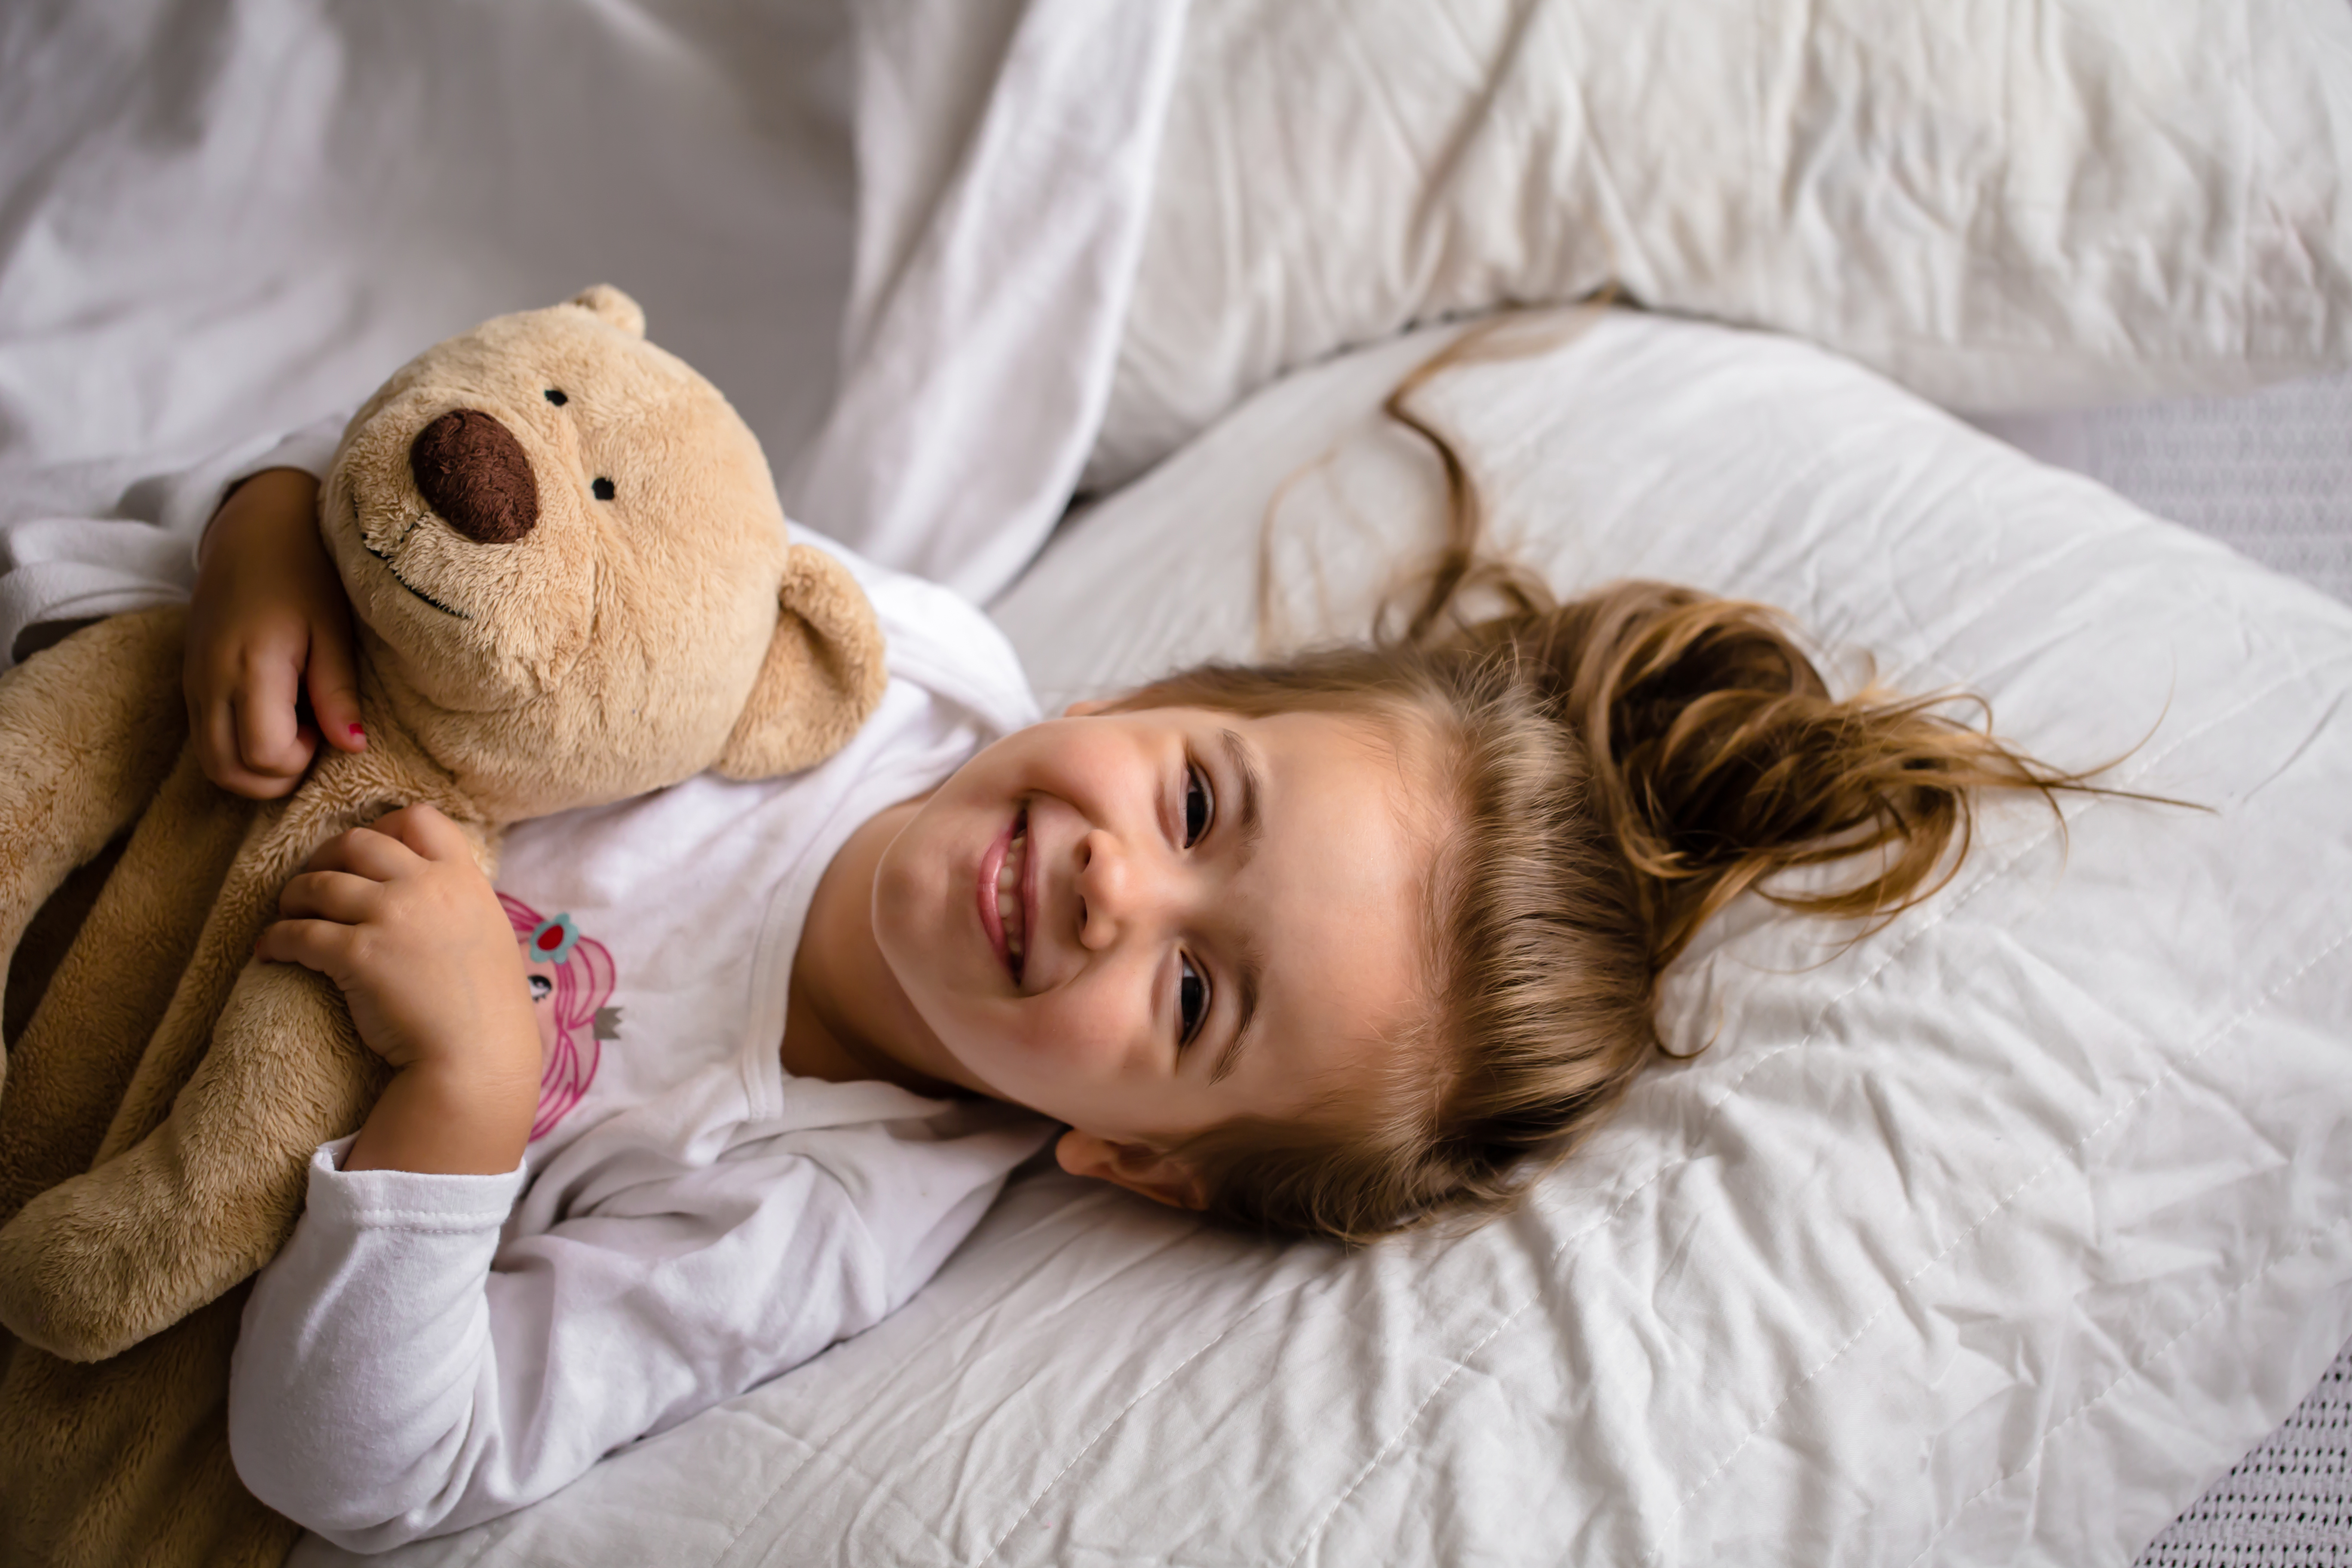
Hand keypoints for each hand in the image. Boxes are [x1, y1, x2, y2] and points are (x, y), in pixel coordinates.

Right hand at [186, 468, 366, 799]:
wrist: (254, 527)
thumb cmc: (305, 572)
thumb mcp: (333, 629)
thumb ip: (338, 691)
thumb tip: (353, 746)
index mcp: (249, 667)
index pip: (264, 756)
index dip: (302, 759)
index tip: (328, 727)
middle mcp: (209, 682)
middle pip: (229, 773)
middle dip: (277, 777)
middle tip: (314, 738)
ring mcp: (193, 684)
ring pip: (213, 764)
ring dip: (257, 767)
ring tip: (297, 728)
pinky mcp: (189, 682)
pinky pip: (206, 739)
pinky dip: (239, 747)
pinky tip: (275, 715)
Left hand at [257, 805, 541, 1173]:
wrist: (479, 1054)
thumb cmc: (489, 1006)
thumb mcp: (489, 934)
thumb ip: (460, 904)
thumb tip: (434, 895)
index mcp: (462, 878)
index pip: (418, 817)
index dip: (383, 824)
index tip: (364, 852)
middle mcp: (425, 886)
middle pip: (357, 841)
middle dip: (325, 857)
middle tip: (313, 881)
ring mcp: (390, 917)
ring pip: (318, 883)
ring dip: (293, 896)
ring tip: (287, 914)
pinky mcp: (356, 954)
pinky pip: (298, 933)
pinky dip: (276, 938)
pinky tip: (270, 950)